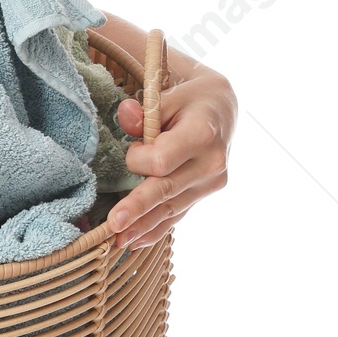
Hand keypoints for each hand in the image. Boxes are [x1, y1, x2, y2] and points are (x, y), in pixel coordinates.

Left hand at [107, 64, 235, 251]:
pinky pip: (178, 214)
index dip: (139, 160)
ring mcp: (211, 183)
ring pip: (171, 208)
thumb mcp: (171, 94)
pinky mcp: (205, 194)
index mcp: (202, 134)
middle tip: (114, 225)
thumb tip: (125, 115)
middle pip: (167, 190)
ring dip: (144, 227)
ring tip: (118, 242)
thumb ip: (146, 110)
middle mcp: (211, 163)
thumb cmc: (191, 100)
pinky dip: (157, 229)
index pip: (163, 160)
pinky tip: (137, 242)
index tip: (132, 149)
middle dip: (138, 208)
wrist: (223, 110)